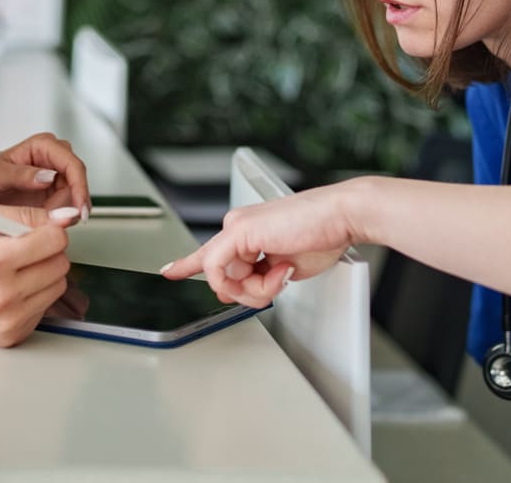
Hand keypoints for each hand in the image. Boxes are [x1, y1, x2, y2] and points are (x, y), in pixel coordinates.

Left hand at [0, 133, 92, 216]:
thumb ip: (21, 175)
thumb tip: (48, 177)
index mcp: (43, 146)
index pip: (73, 165)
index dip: (80, 188)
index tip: (78, 209)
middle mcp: (54, 158)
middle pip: (77, 183)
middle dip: (70, 205)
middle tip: (55, 222)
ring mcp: (57, 175)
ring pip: (74, 197)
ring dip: (65, 213)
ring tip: (45, 222)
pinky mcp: (55, 191)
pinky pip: (67, 206)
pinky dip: (60, 217)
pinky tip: (47, 223)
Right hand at [0, 203, 77, 346]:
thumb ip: (21, 213)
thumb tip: (65, 217)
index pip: (55, 239)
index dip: (48, 230)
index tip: (34, 232)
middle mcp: (3, 296)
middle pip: (61, 263)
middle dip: (46, 252)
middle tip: (20, 251)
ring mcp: (9, 321)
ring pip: (58, 286)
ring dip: (43, 274)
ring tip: (14, 271)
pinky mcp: (12, 336)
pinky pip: (44, 308)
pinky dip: (33, 296)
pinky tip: (9, 291)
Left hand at [160, 182, 364, 308]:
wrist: (340, 217)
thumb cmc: (322, 236)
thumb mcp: (285, 267)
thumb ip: (259, 279)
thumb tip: (236, 293)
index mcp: (247, 232)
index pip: (211, 253)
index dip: (187, 264)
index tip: (170, 271)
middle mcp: (237, 226)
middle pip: (223, 278)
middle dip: (250, 292)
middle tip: (280, 281)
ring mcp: (236, 227)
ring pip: (224, 280)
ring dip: (258, 289)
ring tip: (285, 272)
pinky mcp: (239, 231)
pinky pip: (219, 271)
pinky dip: (247, 284)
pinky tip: (276, 272)